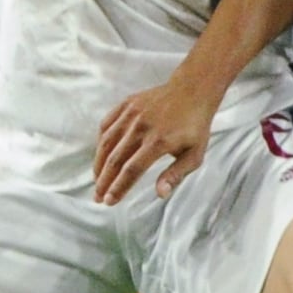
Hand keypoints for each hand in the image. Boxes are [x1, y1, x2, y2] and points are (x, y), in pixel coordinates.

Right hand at [94, 76, 222, 203]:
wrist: (192, 90)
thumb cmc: (195, 127)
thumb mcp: (194, 154)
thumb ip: (176, 174)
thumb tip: (160, 194)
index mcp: (159, 141)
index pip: (132, 169)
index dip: (118, 187)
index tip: (110, 201)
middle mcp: (142, 126)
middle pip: (115, 160)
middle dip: (104, 182)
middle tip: (98, 198)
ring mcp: (132, 113)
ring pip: (106, 143)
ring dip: (98, 165)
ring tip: (97, 181)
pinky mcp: (127, 104)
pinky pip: (107, 125)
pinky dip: (100, 143)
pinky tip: (100, 157)